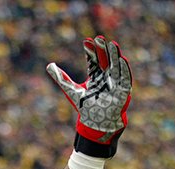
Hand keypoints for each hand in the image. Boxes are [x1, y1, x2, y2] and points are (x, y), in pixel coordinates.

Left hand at [47, 35, 131, 157]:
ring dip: (115, 56)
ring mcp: (114, 83)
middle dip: (103, 50)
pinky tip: (122, 60)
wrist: (95, 123)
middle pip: (105, 60)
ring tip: (112, 44)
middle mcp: (106, 77)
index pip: (93, 60)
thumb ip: (61, 78)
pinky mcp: (122, 92)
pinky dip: (124, 70)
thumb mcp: (71, 91)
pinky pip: (124, 79)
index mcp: (95, 76)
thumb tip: (49, 65)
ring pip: (115, 67)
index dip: (90, 51)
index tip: (86, 40)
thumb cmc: (85, 107)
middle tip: (99, 38)